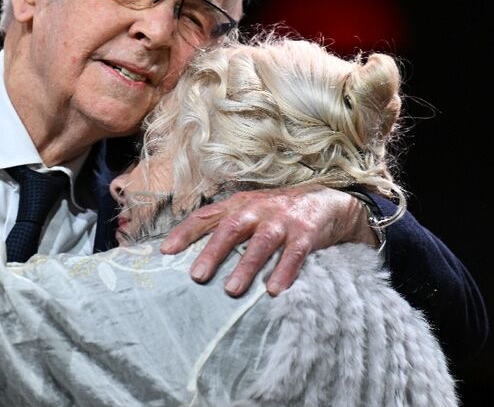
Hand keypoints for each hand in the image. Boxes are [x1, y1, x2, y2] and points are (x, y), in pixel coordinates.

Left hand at [160, 185, 374, 296]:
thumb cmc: (278, 212)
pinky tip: (273, 290)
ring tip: (232, 290)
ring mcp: (282, 221)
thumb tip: (191, 253)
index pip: (206, 216)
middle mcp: (258, 209)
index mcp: (239, 204)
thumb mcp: (250, 211)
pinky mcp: (306, 233)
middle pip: (231, 228)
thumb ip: (225, 225)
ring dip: (246, 266)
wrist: (328, 202)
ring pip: (261, 242)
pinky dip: (284, 271)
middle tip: (197, 276)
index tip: (165, 251)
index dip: (185, 232)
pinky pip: (294, 254)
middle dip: (213, 252)